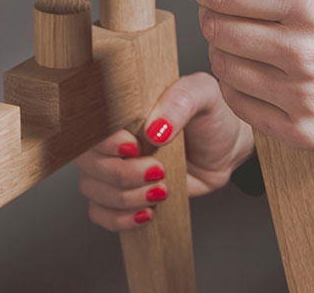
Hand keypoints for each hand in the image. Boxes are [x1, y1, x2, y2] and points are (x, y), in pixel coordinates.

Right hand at [74, 72, 254, 230]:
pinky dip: (119, 218)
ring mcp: (113, 168)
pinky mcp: (123, 195)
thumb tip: (153, 129)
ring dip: (126, 197)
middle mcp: (109, 138)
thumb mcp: (201, 95)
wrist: (226, 148)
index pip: (89, 125)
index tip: (135, 146)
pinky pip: (100, 213)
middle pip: (88, 163)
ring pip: (92, 190)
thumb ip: (179, 103)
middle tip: (159, 171)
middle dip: (123, 174)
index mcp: (119, 108)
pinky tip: (146, 212)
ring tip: (162, 190)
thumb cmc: (209, 115)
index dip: (106, 142)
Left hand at [193, 0, 313, 155]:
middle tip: (224, 13)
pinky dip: (238, 88)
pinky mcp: (304, 130)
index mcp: (311, 3)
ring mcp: (303, 95)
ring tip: (241, 42)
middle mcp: (304, 51)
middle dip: (213, 17)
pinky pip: (240, 105)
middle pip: (216, 30)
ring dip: (224, 53)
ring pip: (223, 68)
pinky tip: (254, 74)